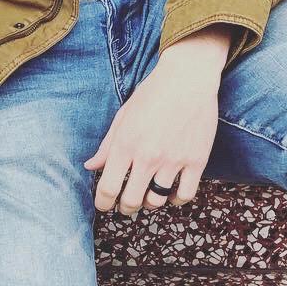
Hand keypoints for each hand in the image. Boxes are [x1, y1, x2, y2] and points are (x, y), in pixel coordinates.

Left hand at [84, 35, 227, 216]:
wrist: (188, 77)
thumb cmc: (152, 94)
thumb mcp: (123, 116)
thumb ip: (107, 145)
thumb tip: (89, 166)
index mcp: (126, 144)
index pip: (107, 188)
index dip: (102, 203)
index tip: (103, 205)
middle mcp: (148, 156)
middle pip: (131, 201)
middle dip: (125, 208)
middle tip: (125, 205)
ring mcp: (174, 160)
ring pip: (157, 200)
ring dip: (149, 203)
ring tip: (148, 196)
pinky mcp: (197, 160)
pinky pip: (185, 194)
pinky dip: (175, 200)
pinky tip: (171, 193)